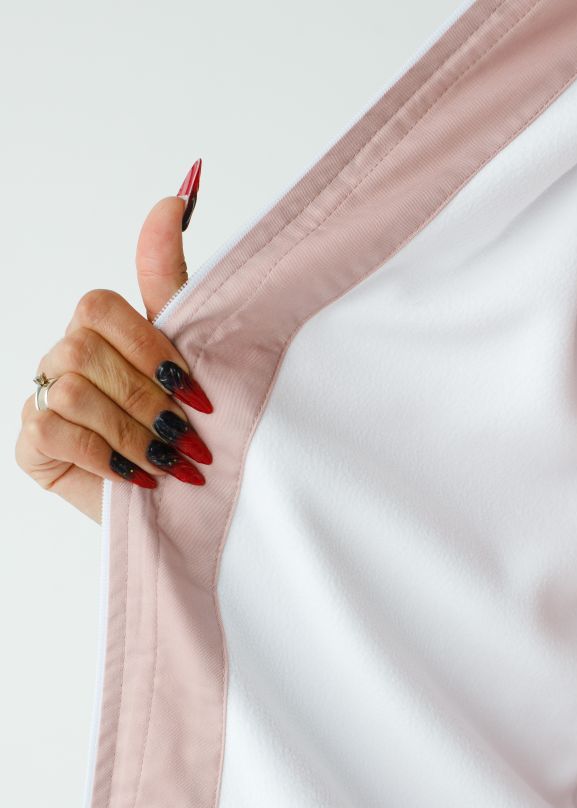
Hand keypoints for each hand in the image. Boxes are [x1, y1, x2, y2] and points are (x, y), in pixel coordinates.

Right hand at [15, 160, 211, 524]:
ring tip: (171, 462)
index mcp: (101, 328)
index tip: (196, 392)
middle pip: (85, 352)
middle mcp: (65, 355)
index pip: (100, 308)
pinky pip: (54, 434)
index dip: (150, 349)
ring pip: (71, 393)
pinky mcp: (32, 442)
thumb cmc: (184, 421)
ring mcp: (43, 397)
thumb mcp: (190, 352)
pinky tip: (140, 478)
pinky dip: (106, 458)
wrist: (178, 496)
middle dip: (147, 401)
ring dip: (132, 433)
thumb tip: (177, 195)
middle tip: (189, 436)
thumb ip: (172, 280)